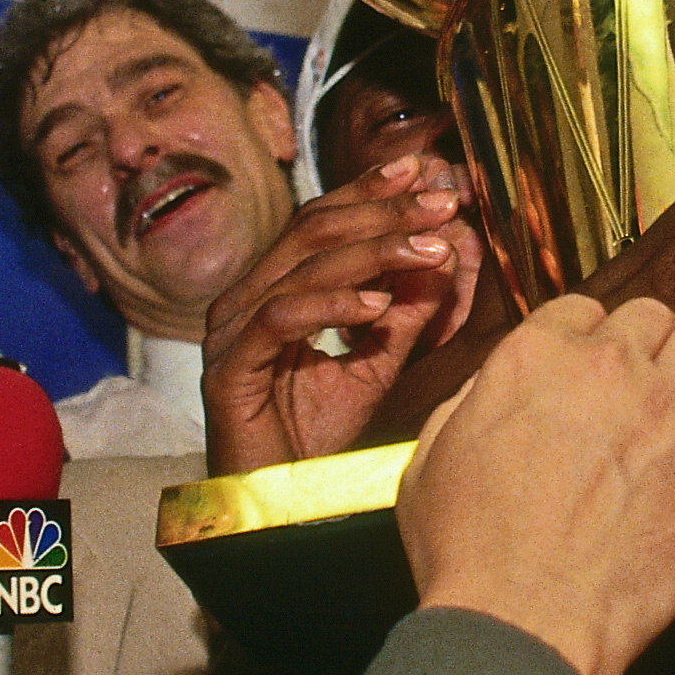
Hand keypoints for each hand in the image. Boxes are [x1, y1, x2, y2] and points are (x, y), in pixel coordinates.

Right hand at [201, 154, 481, 472]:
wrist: (275, 504)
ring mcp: (231, 332)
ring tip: (430, 249)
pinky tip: (378, 306)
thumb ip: (404, 313)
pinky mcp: (230, 369)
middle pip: (313, 230)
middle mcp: (244, 299)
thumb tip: (445, 254)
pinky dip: (334, 307)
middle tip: (442, 201)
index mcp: (271, 289)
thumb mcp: (375, 365)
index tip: (423, 171)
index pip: (320, 220)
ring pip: (303, 267)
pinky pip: (282, 320)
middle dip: (384, 211)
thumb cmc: (315, 436)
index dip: (370, 191)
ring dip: (374, 253)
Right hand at [397, 295, 674, 674]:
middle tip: (644, 375)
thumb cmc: (474, 555)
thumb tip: (494, 390)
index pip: (581, 308)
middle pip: (649, 315)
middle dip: (646, 341)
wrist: (527, 620)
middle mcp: (604, 367)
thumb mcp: (431, 460)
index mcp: (532, 357)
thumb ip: (470, 404)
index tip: (594, 361)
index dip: (588, 337)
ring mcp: (663, 406)